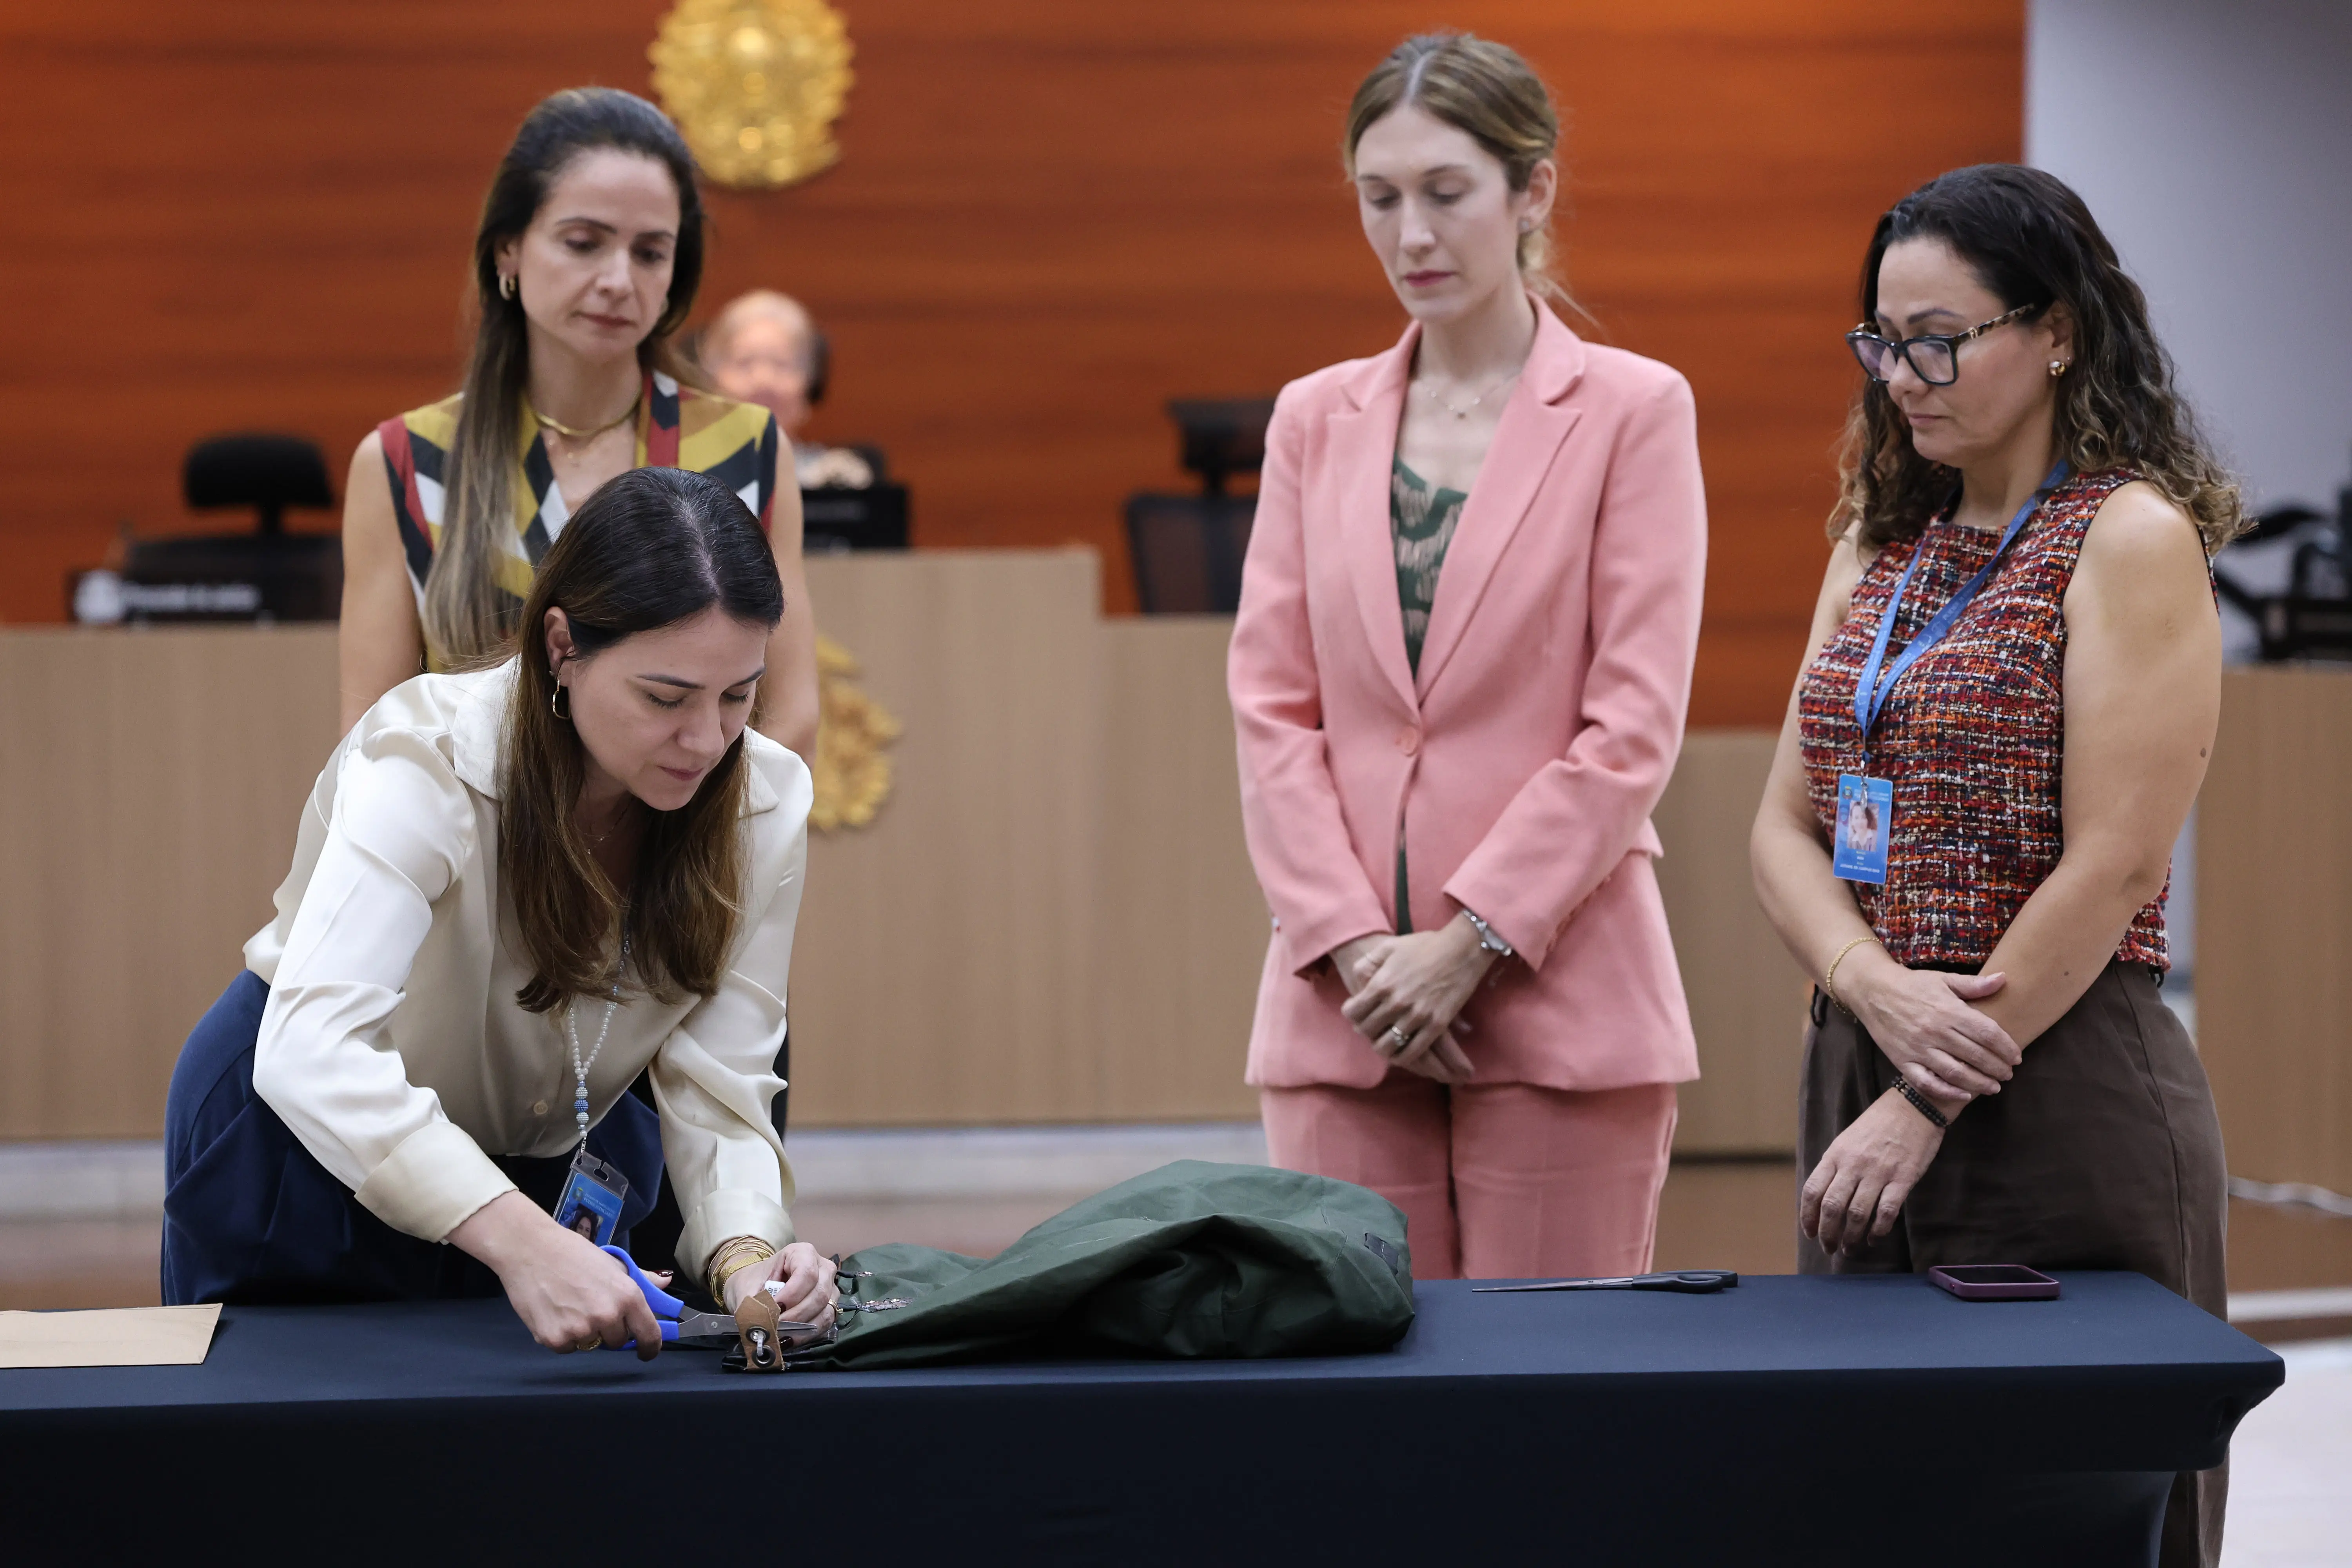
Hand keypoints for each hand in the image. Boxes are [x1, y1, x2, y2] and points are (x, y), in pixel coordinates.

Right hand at [449, 1190, 663, 1358]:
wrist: (529, 1248)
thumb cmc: (572, 1253)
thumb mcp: (612, 1263)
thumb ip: (642, 1277)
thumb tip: (666, 1281)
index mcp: (627, 1296)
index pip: (649, 1335)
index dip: (650, 1347)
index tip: (646, 1351)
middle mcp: (607, 1316)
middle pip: (618, 1341)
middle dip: (610, 1330)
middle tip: (593, 1308)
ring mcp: (580, 1330)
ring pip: (591, 1344)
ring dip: (585, 1333)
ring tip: (570, 1305)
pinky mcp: (554, 1339)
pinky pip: (567, 1347)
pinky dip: (562, 1336)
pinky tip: (554, 1312)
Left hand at [722, 1242, 839, 1332]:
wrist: (756, 1285)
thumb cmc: (754, 1281)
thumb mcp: (748, 1289)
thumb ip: (754, 1306)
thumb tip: (759, 1328)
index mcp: (802, 1253)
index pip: (806, 1273)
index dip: (792, 1295)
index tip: (775, 1309)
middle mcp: (822, 1267)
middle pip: (819, 1294)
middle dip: (796, 1316)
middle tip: (775, 1327)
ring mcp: (829, 1287)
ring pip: (825, 1311)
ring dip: (802, 1328)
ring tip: (780, 1336)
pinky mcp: (829, 1306)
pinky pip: (825, 1323)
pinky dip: (807, 1334)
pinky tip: (789, 1339)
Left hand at [1338, 917, 1493, 1083]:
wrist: (1462, 949)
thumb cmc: (1425, 945)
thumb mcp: (1390, 946)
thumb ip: (1368, 962)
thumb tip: (1357, 980)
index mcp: (1382, 983)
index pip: (1353, 1012)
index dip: (1351, 1013)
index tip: (1357, 1012)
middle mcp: (1396, 1003)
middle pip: (1366, 1030)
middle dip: (1365, 1029)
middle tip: (1371, 1026)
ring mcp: (1417, 1016)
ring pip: (1387, 1046)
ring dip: (1382, 1045)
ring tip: (1385, 1040)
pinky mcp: (1436, 1026)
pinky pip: (1412, 1052)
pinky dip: (1403, 1056)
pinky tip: (1401, 1052)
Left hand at [1800, 1091, 1944, 1254]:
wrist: (1914, 1106)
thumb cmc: (1878, 1125)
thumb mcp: (1847, 1140)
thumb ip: (1835, 1167)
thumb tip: (1823, 1198)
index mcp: (1835, 1154)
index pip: (1812, 1191)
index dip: (1808, 1217)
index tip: (1810, 1233)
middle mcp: (1853, 1164)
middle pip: (1832, 1207)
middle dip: (1827, 1233)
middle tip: (1829, 1248)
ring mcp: (1878, 1172)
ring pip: (1857, 1213)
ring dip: (1850, 1237)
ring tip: (1849, 1249)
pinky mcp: (1902, 1179)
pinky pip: (1886, 1212)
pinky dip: (1877, 1230)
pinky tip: (1873, 1238)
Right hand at [1842, 953, 2020, 1100]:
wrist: (1873, 992)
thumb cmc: (1912, 986)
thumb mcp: (1943, 980)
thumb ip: (1974, 985)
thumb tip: (2004, 979)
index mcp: (1949, 1010)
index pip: (1987, 1033)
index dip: (2006, 1047)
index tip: (2016, 1056)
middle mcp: (1935, 1031)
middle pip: (1976, 1055)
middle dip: (1997, 1068)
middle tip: (2009, 1074)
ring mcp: (1918, 1048)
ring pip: (1956, 1072)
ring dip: (1979, 1083)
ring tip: (1993, 1087)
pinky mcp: (1903, 1061)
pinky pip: (1927, 1082)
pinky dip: (1947, 1092)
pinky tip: (1964, 1095)